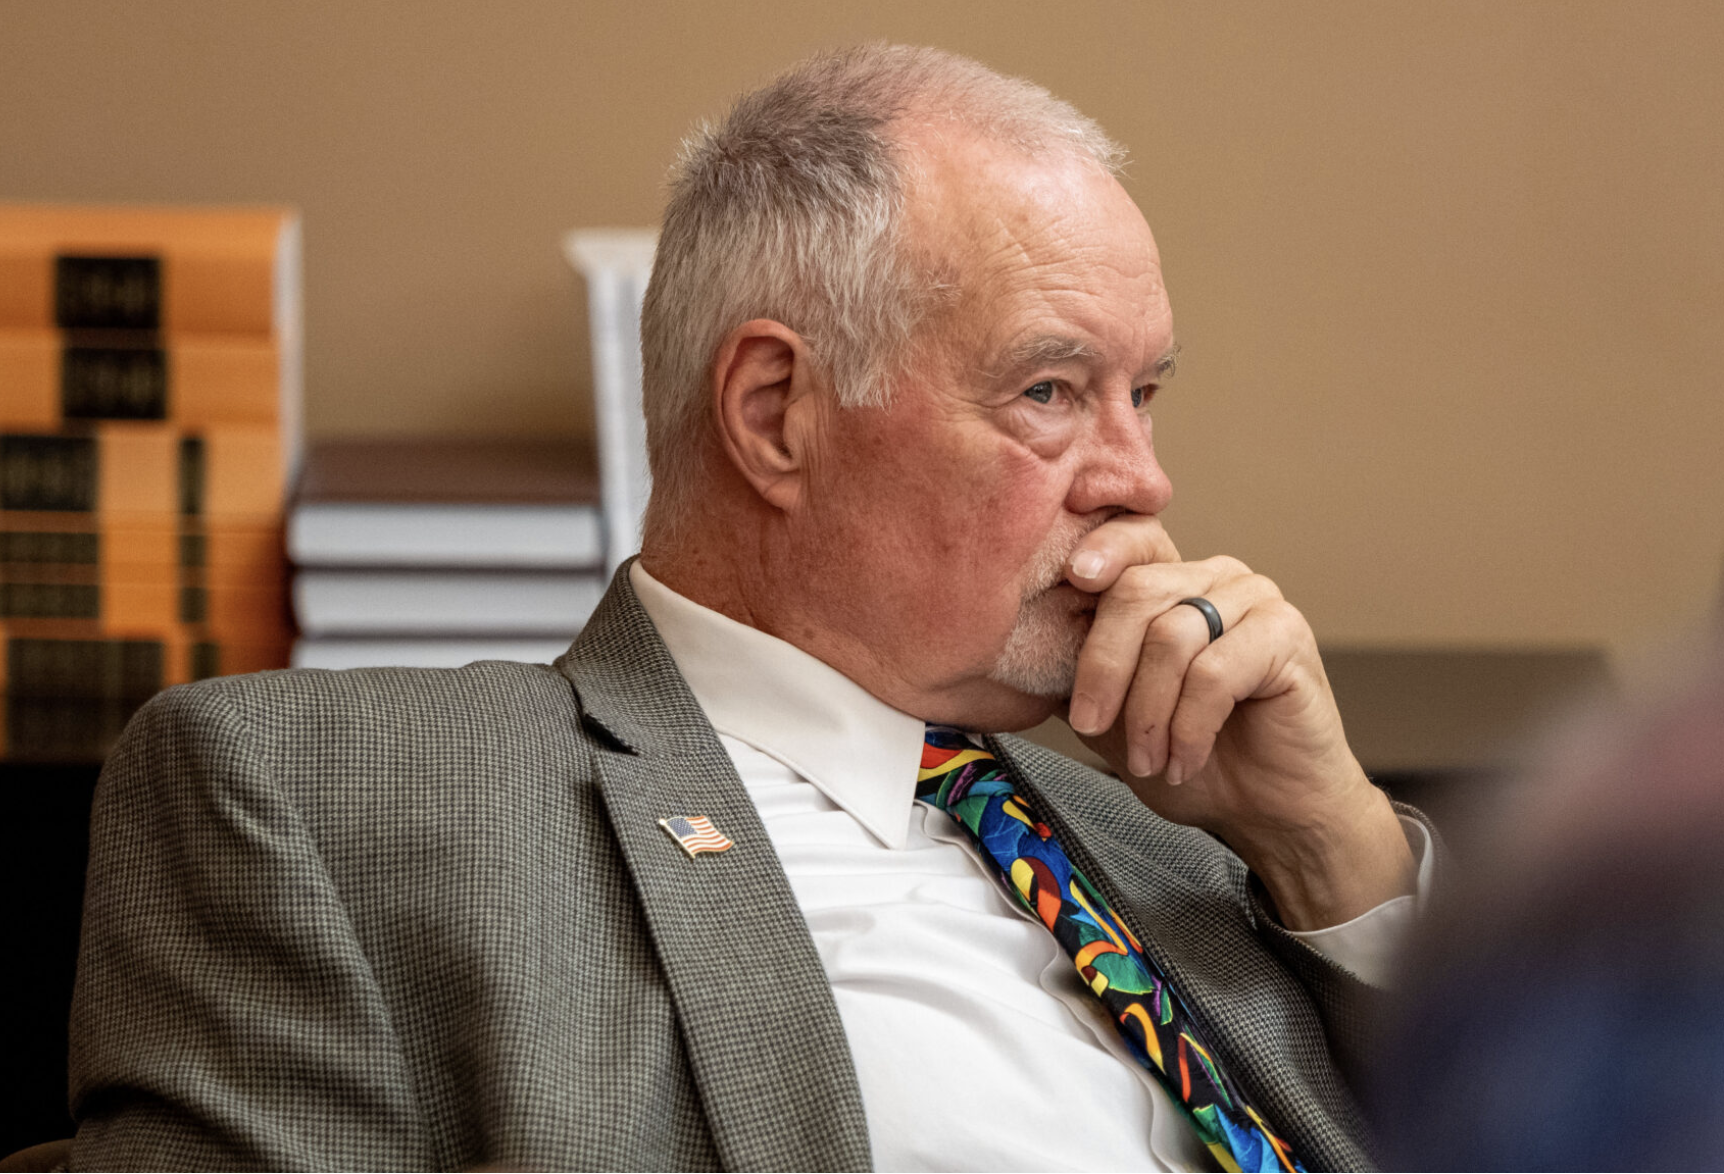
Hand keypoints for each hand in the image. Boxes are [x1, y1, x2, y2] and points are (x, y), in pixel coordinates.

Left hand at [1062, 514, 1413, 929]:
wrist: (1267, 810)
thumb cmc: (1191, 759)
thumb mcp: (1111, 714)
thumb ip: (1074, 672)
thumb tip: (1017, 640)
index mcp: (1172, 582)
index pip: (1130, 540)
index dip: (1099, 549)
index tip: (1071, 578)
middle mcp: (1215, 577)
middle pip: (1135, 592)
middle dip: (1103, 668)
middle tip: (1092, 726)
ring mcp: (1256, 599)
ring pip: (1171, 636)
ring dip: (1148, 712)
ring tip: (1148, 761)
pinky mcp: (1287, 635)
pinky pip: (1214, 672)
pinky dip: (1189, 726)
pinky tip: (1185, 761)